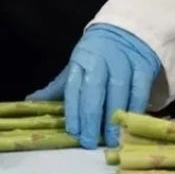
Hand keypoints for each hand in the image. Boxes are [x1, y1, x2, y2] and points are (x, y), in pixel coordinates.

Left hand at [27, 24, 160, 147]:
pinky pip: (139, 89)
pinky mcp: (143, 65)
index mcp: (80, 61)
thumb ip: (59, 88)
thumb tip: (31, 102)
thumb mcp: (76, 68)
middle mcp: (100, 60)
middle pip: (94, 90)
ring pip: (118, 90)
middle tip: (90, 141)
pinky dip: (135, 108)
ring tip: (111, 139)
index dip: (74, 111)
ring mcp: (123, 61)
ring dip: (114, 117)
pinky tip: (130, 124)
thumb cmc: (97, 56)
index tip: (75, 132)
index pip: (74, 87)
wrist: (126, 31)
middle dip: (91, 117)